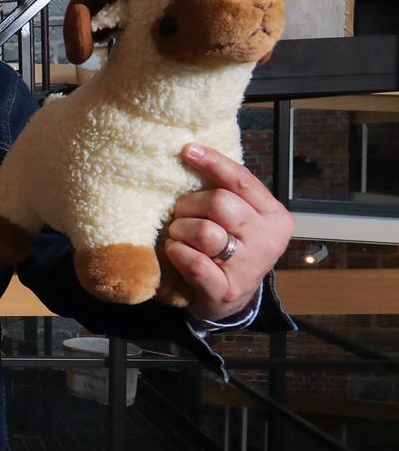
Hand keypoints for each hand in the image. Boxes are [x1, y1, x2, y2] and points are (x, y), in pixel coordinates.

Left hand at [164, 143, 293, 321]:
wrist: (229, 300)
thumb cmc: (231, 249)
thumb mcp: (240, 218)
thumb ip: (228, 191)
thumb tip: (196, 151)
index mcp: (275, 217)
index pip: (242, 180)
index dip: (213, 162)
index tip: (188, 150)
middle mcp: (268, 241)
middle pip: (218, 202)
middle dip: (189, 205)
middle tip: (180, 214)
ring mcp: (249, 268)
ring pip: (204, 231)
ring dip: (180, 230)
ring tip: (179, 236)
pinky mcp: (225, 291)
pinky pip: (193, 262)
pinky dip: (177, 253)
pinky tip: (176, 252)